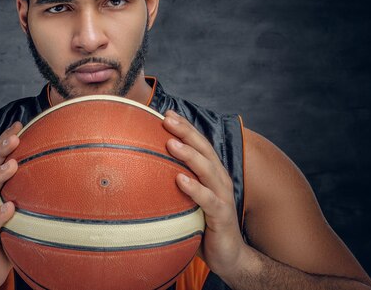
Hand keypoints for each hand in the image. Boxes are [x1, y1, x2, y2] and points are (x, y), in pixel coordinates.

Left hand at [163, 110, 246, 278]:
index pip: (199, 145)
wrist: (229, 257)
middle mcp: (219, 180)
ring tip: (171, 143)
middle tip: (167, 119)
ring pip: (207, 170)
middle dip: (186, 132)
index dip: (185, 128)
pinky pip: (208, 200)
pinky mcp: (222, 216)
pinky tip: (180, 179)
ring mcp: (223, 197)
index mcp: (211, 174)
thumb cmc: (203, 225)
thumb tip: (141, 174)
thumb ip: (172, 186)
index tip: (166, 113)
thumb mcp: (187, 201)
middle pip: (204, 150)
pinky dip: (195, 189)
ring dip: (189, 155)